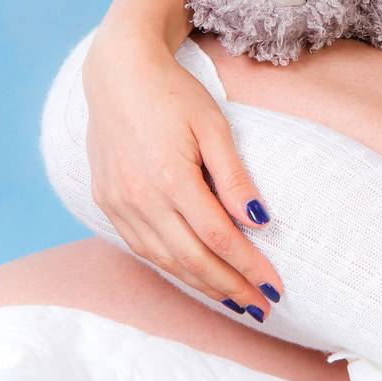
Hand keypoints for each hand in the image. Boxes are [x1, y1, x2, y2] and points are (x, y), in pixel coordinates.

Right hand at [82, 35, 283, 318]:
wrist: (118, 74)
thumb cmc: (173, 95)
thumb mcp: (214, 126)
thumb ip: (234, 176)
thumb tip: (260, 221)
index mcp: (171, 179)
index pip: (218, 238)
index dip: (249, 266)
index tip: (275, 286)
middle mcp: (140, 199)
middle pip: (192, 259)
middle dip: (230, 287)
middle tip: (263, 306)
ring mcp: (118, 204)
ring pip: (165, 261)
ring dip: (202, 284)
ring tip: (235, 300)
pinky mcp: (106, 203)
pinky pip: (142, 248)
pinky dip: (172, 267)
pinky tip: (195, 275)